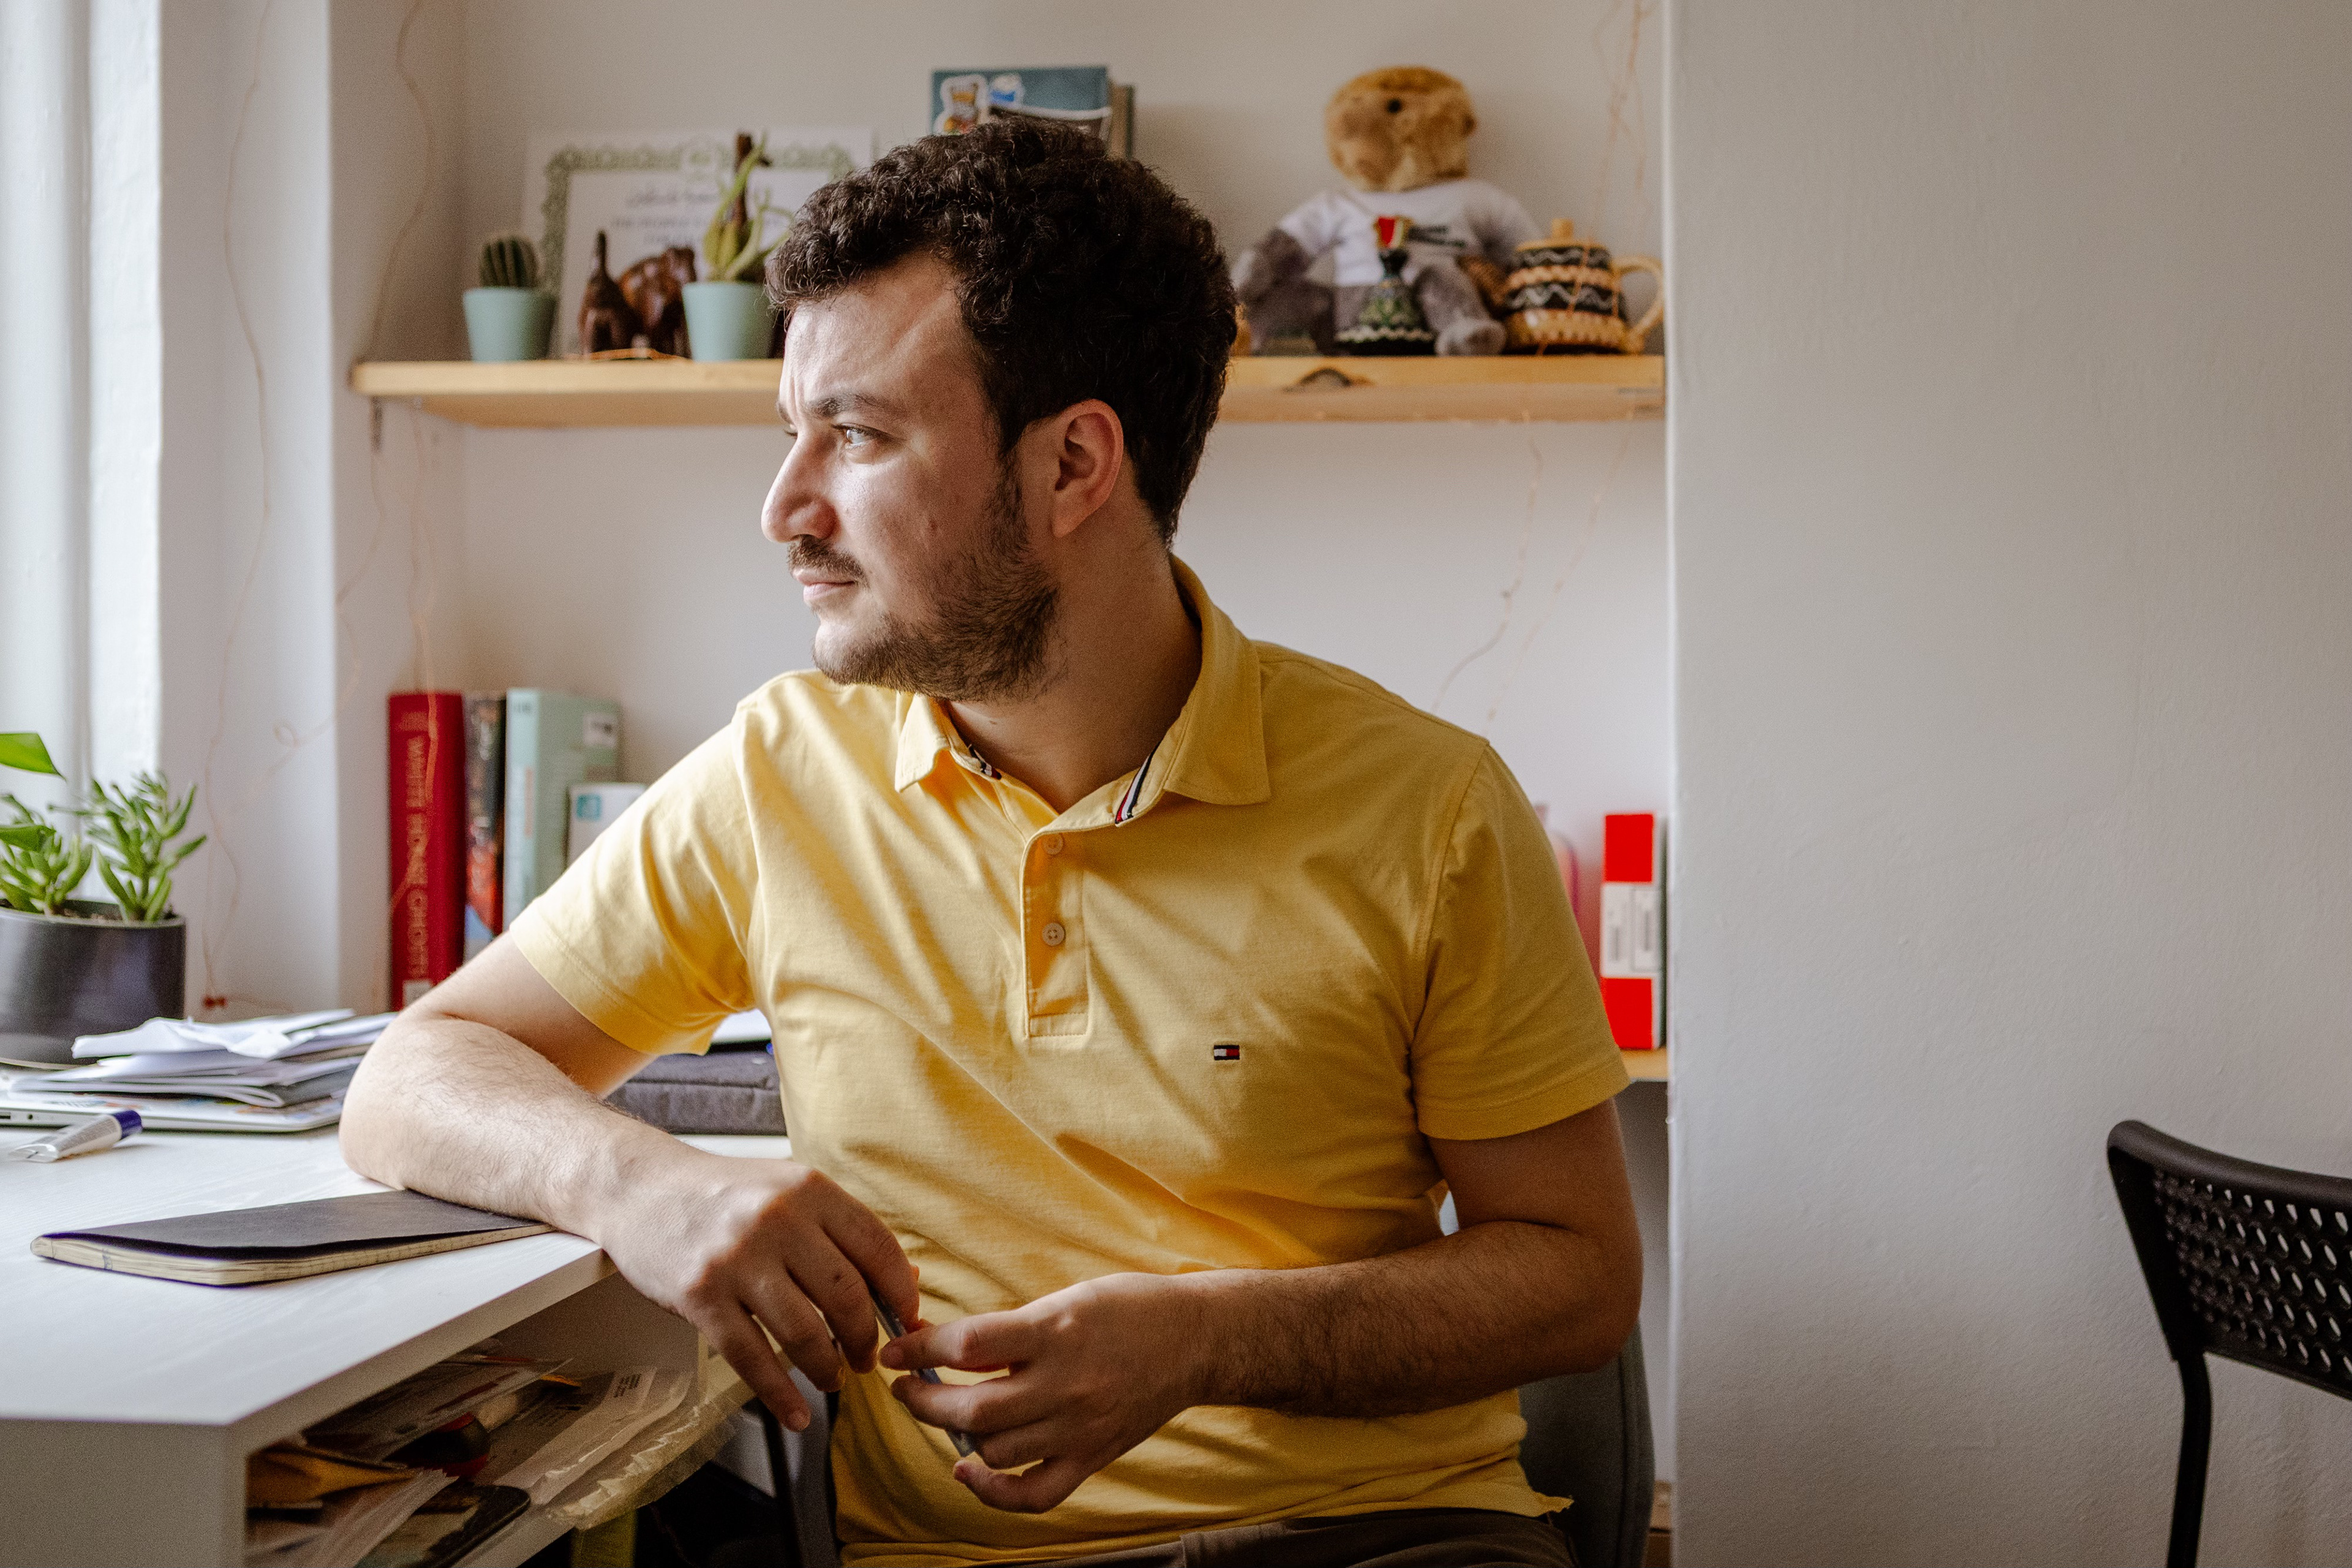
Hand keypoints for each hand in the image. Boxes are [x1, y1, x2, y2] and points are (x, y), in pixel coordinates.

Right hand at [593, 1151, 918, 1432]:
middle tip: (866, 1358)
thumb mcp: (790, 1191)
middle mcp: (778, 1220)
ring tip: (832, 1378)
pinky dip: (780, 1394)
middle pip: (847, 1296)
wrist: (643, 1188)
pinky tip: (795, 1413)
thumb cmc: (725, 1195)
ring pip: (804, 1332)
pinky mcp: (702, 1296)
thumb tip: (906, 1281)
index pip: (877, 1248)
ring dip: (827, 1368)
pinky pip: (752, 1358)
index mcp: (809, 1190)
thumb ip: (843, 1231)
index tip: (905, 1320)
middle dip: (865, 1339)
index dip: (900, 1293)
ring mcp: (737, 1259)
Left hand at [881, 1272, 1205, 1512]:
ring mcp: (1079, 1428)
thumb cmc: (1128, 1309)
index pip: (967, 1346)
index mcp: (1056, 1331)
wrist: (1195, 1340)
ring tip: (945, 1415)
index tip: (896, 1351)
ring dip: (954, 1437)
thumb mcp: (1064, 1299)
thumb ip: (1007, 1328)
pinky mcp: (1091, 1457)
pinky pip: (1032, 1494)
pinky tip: (970, 1471)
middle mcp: (1066, 1384)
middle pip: (972, 1411)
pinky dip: (992, 1491)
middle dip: (923, 1401)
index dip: (919, 1351)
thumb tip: (942, 1345)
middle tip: (905, 1387)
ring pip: (993, 1452)